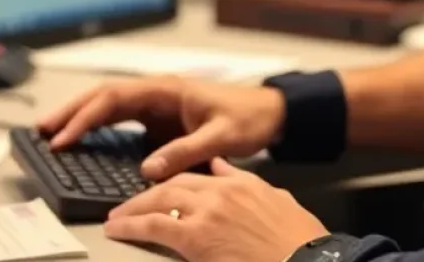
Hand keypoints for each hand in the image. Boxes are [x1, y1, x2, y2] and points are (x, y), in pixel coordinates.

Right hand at [38, 77, 285, 179]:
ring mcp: (157, 105)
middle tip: (41, 131)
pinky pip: (121, 121)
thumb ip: (186, 151)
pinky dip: (98, 128)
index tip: (63, 137)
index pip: (116, 98)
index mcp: (168, 89)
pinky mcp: (159, 120)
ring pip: (109, 106)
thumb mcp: (222, 136)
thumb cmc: (248, 116)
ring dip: (81, 118)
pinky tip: (83, 142)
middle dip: (72, 112)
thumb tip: (149, 169)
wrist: (268, 112)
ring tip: (52, 134)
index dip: (86, 117)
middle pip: (104, 97)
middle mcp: (158, 93)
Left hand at [104, 157, 327, 261]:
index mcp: (243, 183)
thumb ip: (249, 184)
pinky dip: (133, 225)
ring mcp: (208, 212)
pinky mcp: (196, 237)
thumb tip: (226, 169)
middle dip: (149, 194)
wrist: (306, 261)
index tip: (164, 188)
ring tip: (117, 217)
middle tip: (129, 205)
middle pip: (175, 184)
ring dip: (134, 208)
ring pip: (160, 199)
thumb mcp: (279, 202)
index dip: (178, 181)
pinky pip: (156, 226)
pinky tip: (117, 229)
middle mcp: (222, 191)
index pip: (202, 175)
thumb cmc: (300, 242)